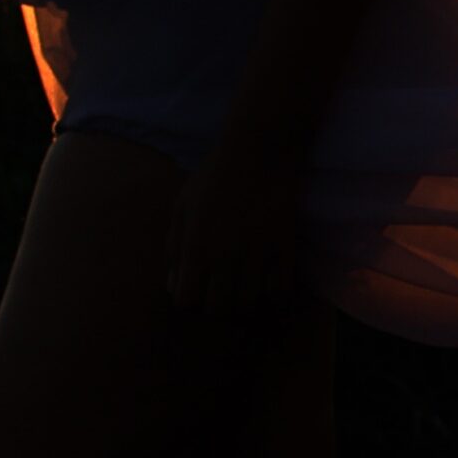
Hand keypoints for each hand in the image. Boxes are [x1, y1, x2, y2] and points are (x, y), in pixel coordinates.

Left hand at [164, 149, 308, 312]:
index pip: (185, 300)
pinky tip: (268, 280)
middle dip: (215, 303)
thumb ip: (173, 247)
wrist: (259, 149)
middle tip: (220, 287)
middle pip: (217, 309)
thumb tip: (173, 283)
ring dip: (243, 299)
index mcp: (195, 246)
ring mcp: (257, 254)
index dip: (188, 297)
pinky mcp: (284, 246)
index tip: (195, 285)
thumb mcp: (181, 206)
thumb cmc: (213, 176)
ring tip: (243, 285)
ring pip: (248, 303)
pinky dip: (273, 292)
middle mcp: (224, 256)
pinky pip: (280, 289)